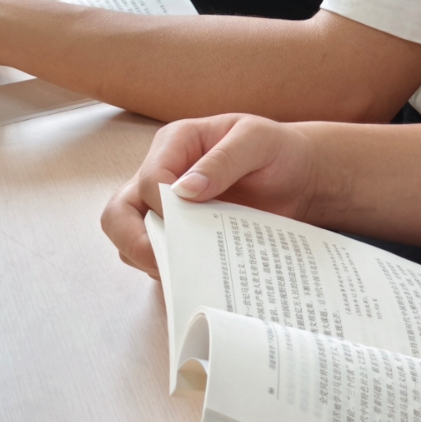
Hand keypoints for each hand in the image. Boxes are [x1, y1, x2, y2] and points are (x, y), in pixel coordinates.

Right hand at [101, 113, 325, 276]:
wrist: (301, 176)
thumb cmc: (278, 151)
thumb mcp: (258, 141)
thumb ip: (224, 160)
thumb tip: (185, 190)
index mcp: (175, 143)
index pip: (147, 179)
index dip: (160, 204)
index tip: (188, 221)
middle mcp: (162, 175)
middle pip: (119, 213)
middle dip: (133, 241)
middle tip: (164, 263)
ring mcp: (169, 208)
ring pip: (131, 240)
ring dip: (151, 260)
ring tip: (186, 273)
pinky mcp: (183, 234)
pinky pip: (160, 257)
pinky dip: (170, 272)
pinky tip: (197, 280)